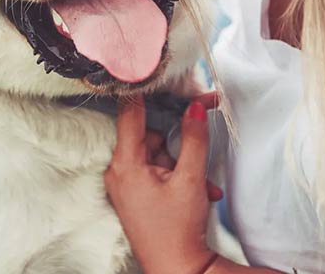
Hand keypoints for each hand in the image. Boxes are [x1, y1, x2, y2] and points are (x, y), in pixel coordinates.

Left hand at [104, 94, 221, 273]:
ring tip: (204, 184)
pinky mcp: (136, 195)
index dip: (144, 91)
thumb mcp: (190, 179)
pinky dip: (178, 177)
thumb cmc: (178, 229)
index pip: (130, 114)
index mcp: (125, 164)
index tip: (152, 71)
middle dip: (178, 141)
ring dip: (184, 164)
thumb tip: (196, 106)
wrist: (178, 269)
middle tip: (203, 129)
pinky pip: (157, 172)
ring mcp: (126, 185)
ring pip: (157, 155)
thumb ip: (192, 139)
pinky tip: (200, 192)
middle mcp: (119, 172)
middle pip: (149, 135)